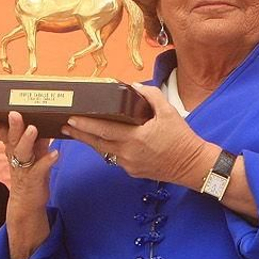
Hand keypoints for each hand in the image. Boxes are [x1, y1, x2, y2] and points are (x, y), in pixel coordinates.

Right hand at [0, 110, 57, 258]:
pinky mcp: (34, 178)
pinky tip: (56, 153)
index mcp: (11, 147)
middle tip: (14, 113)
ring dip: (28, 139)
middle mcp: (15, 156)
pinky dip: (48, 160)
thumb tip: (44, 117)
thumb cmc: (30, 171)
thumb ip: (37, 136)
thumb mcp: (32, 151)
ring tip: (33, 129)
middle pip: (11, 138)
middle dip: (13, 126)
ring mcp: (23, 167)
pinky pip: (40, 168)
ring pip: (23, 152)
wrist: (28, 201)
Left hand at [62, 85, 214, 188]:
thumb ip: (150, 96)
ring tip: (76, 132)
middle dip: (79, 133)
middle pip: (97, 143)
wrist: (193, 165)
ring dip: (90, 141)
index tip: (72, 118)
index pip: (104, 129)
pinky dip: (107, 148)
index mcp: (136, 137)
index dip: (86, 124)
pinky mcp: (133, 171)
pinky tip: (101, 141)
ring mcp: (129, 164)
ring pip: (104, 151)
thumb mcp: (169, 112)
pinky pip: (115, 158)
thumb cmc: (182, 138)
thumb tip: (133, 87)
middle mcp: (129, 153)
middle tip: (65, 126)